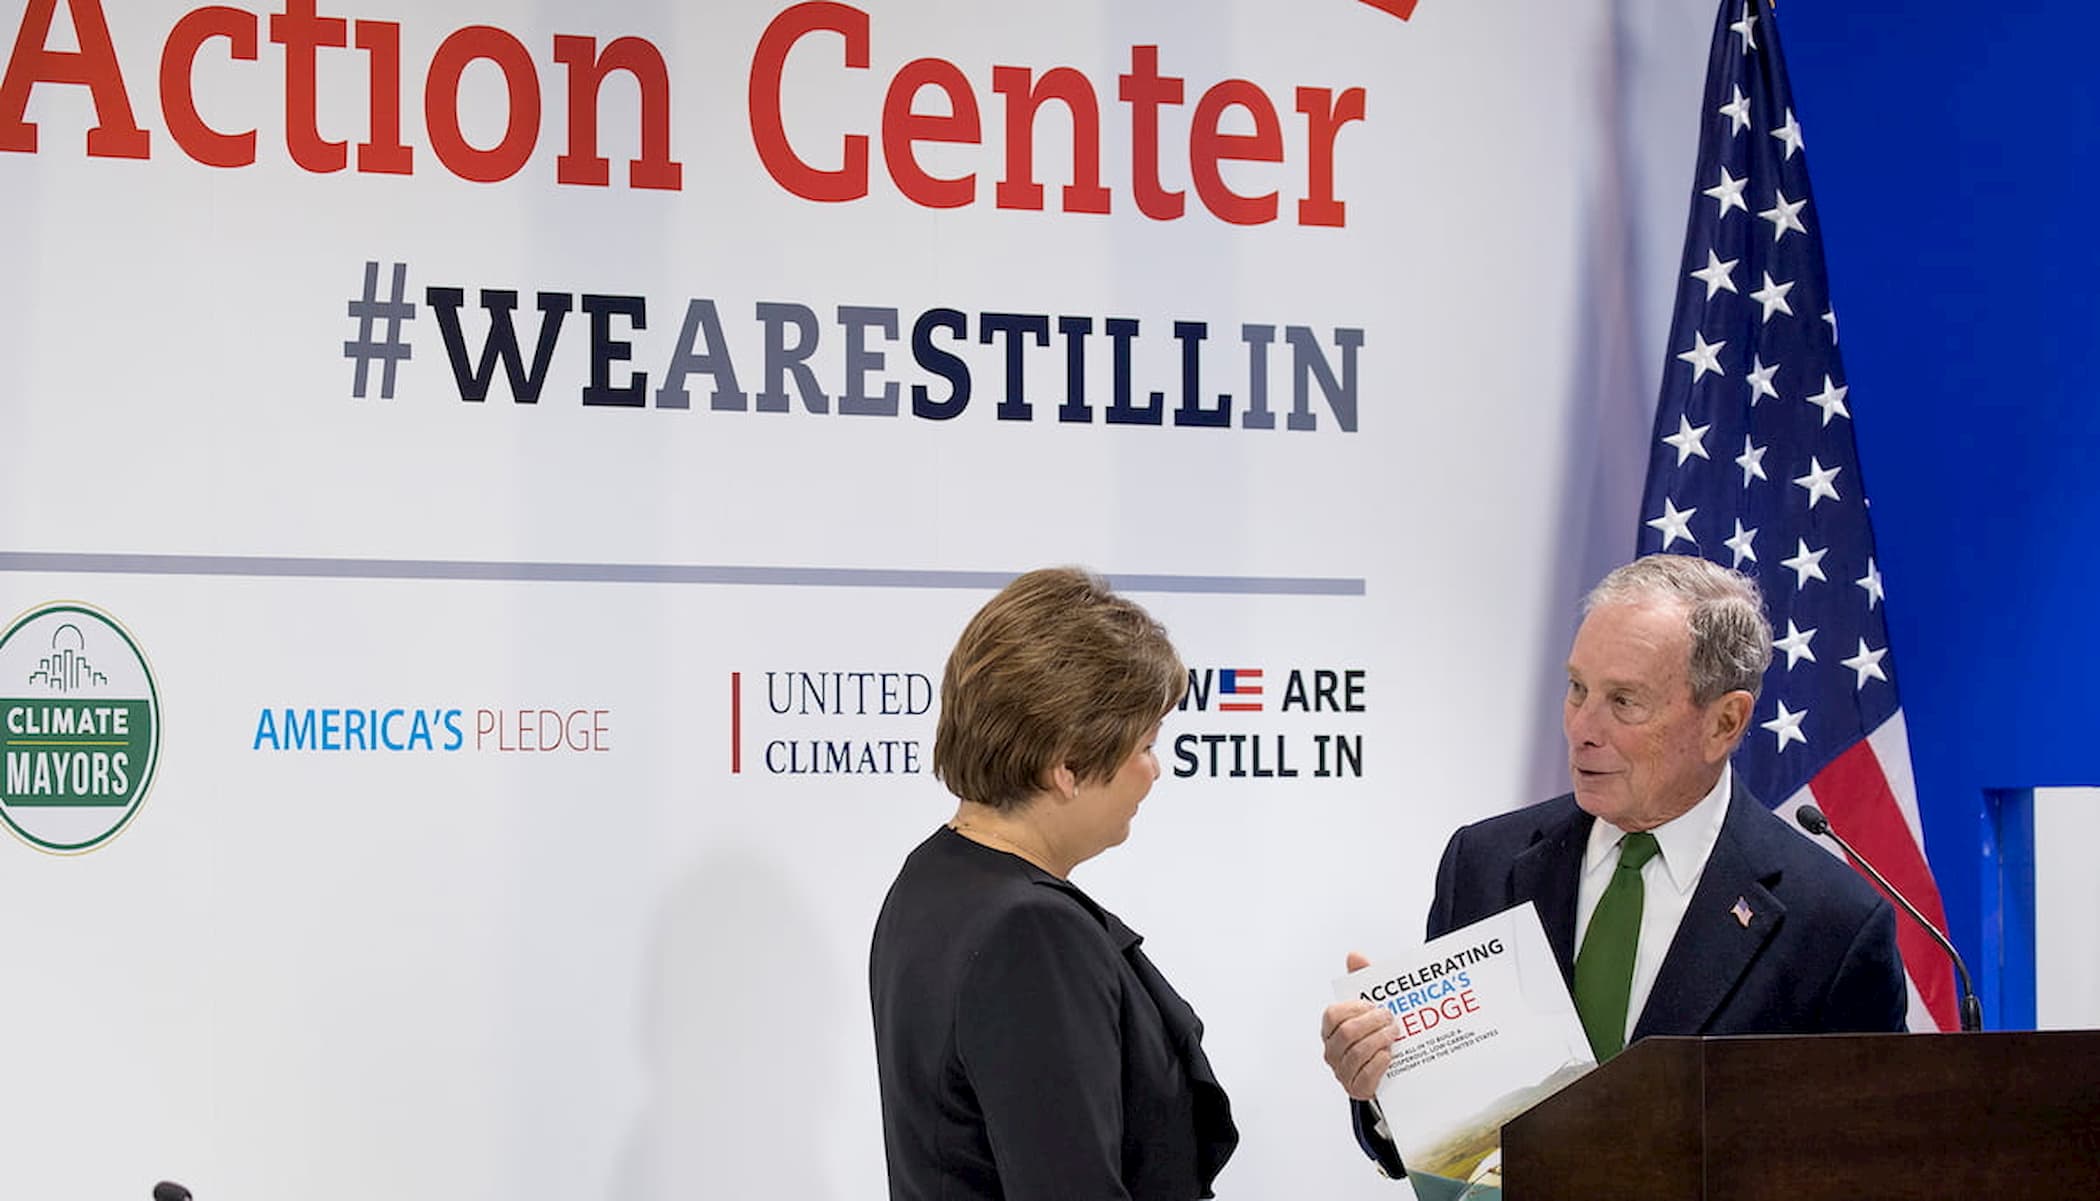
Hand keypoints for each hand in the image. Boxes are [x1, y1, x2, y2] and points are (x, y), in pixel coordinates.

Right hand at [1320, 951, 1395, 1100]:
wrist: (1388, 1071)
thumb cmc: (1374, 1034)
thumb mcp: (1370, 1007)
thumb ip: (1362, 980)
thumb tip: (1354, 956)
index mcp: (1330, 1029)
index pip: (1333, 1015)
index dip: (1355, 1008)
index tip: (1374, 1005)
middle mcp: (1332, 1051)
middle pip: (1347, 1034)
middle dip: (1372, 1024)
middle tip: (1391, 1019)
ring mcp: (1342, 1072)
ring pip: (1357, 1054)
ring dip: (1379, 1041)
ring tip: (1394, 1034)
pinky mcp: (1356, 1089)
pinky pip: (1364, 1077)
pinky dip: (1378, 1064)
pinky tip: (1389, 1055)